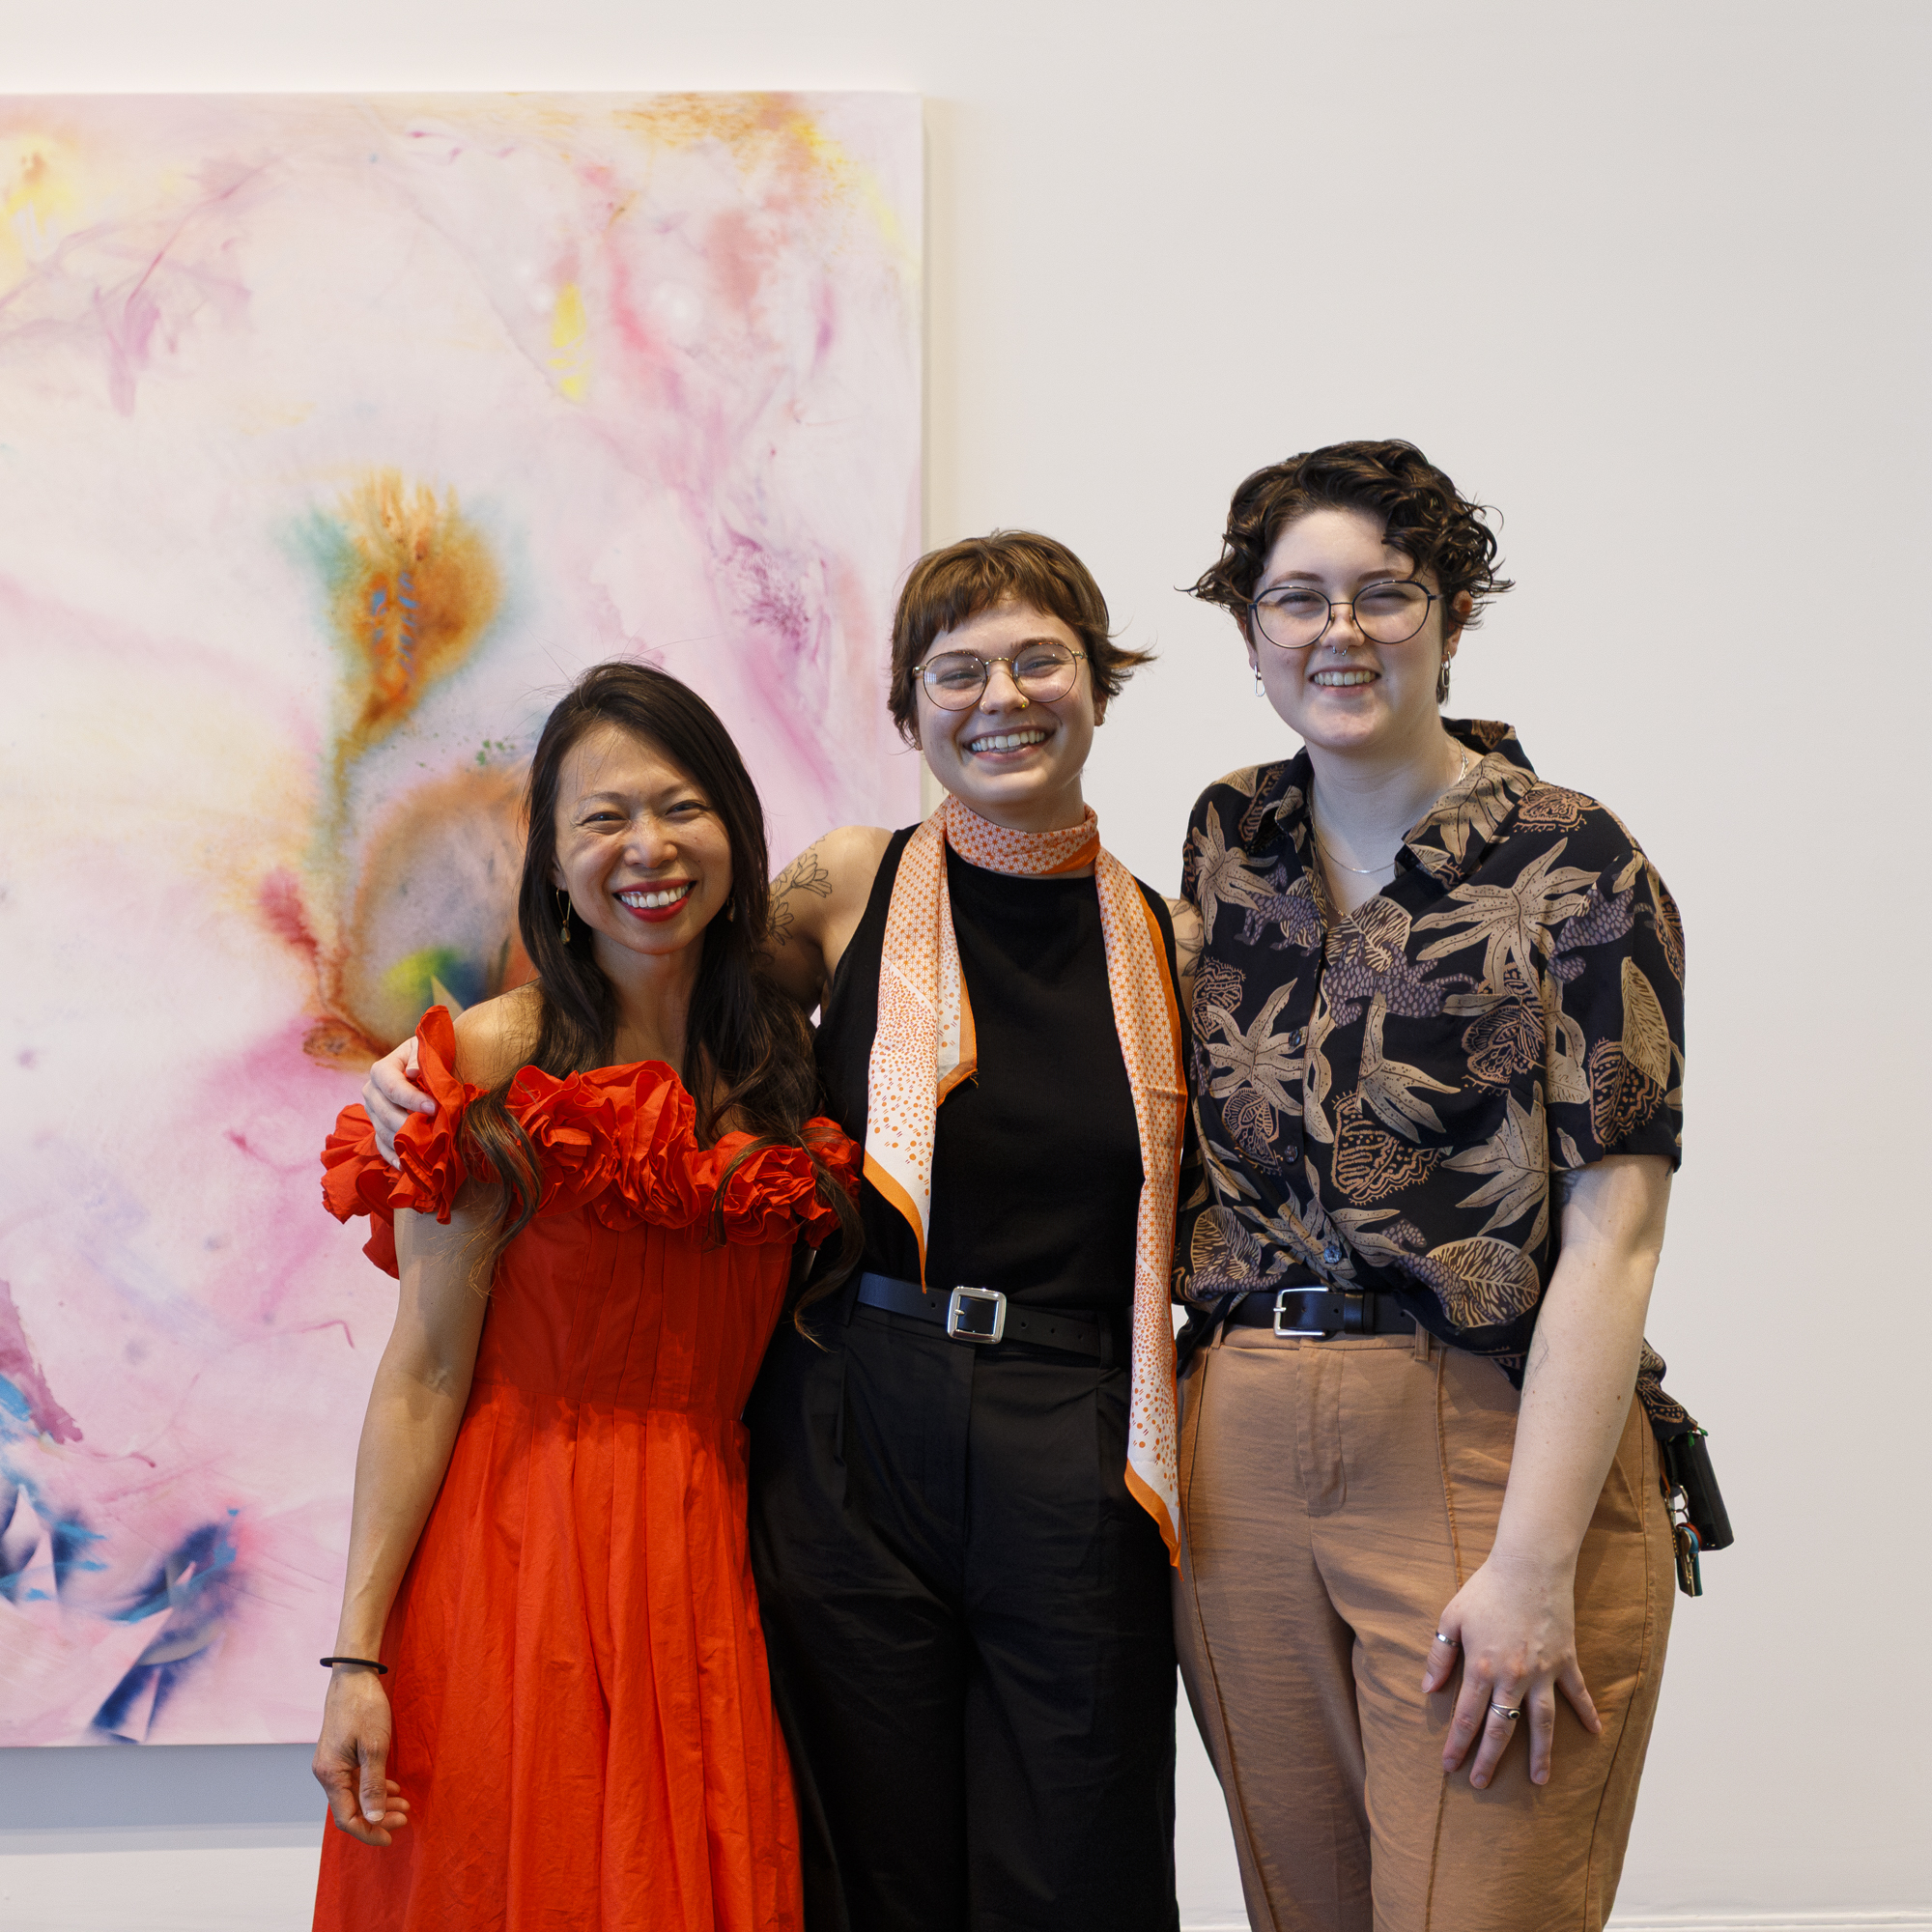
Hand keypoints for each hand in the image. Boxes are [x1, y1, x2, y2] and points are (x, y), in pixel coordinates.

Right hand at [313, 1666, 410, 1845]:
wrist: (354, 1676)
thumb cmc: (365, 1708)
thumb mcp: (375, 1747)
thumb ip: (373, 1786)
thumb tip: (373, 1819)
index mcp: (330, 1775)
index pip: (346, 1818)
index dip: (368, 1832)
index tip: (390, 1838)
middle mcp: (327, 1773)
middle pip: (351, 1808)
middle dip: (378, 1818)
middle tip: (405, 1818)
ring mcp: (333, 1764)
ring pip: (355, 1795)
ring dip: (378, 1802)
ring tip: (404, 1805)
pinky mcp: (341, 1754)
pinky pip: (356, 1780)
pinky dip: (374, 1787)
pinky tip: (392, 1788)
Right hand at [364, 1039, 430, 1164]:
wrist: (426, 1069)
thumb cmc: (428, 1056)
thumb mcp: (425, 1049)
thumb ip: (419, 1058)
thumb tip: (412, 1072)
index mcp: (381, 1070)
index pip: (392, 1087)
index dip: (412, 1098)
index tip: (434, 1107)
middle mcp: (371, 1092)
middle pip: (385, 1113)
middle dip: (408, 1123)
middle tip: (431, 1131)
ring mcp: (373, 1112)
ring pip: (383, 1131)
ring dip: (402, 1141)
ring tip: (424, 1149)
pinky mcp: (378, 1127)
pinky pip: (381, 1145)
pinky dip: (392, 1157)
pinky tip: (404, 1166)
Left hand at [1424, 1549, 1599, 1787]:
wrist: (1529, 1566)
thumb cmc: (1486, 1589)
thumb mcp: (1452, 1617)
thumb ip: (1440, 1655)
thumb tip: (1428, 1688)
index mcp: (1482, 1666)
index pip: (1466, 1716)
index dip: (1457, 1743)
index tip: (1450, 1766)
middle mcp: (1513, 1676)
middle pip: (1501, 1727)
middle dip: (1489, 1758)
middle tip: (1481, 1784)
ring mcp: (1543, 1671)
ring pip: (1541, 1722)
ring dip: (1540, 1753)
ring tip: (1539, 1781)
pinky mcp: (1565, 1660)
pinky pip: (1578, 1693)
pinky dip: (1587, 1712)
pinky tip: (1595, 1733)